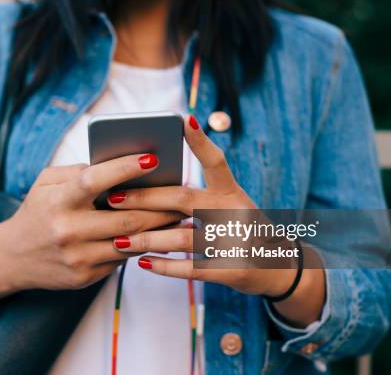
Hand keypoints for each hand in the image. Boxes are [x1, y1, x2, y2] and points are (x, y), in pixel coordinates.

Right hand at [0, 154, 182, 303]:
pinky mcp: (85, 276)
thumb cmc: (37, 211)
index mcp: (57, 201)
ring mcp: (77, 257)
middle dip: (159, 206)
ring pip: (130, 241)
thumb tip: (119, 166)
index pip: (95, 180)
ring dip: (159, 229)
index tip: (153, 157)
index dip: (125, 167)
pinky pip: (122, 259)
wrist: (12, 258)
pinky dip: (142, 245)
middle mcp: (67, 230)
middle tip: (183, 193)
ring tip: (181, 215)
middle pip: (125, 218)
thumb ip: (78, 172)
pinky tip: (160, 236)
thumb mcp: (46, 183)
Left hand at [108, 115, 324, 326]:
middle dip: (145, 198)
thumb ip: (195, 198)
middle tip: (114, 197)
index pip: (217, 161)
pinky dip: (164, 266)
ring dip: (147, 239)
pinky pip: (189, 269)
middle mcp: (234, 212)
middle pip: (183, 199)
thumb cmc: (240, 230)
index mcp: (232, 192)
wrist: (277, 267)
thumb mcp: (227, 207)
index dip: (201, 142)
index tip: (184, 121)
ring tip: (119, 240)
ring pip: (181, 238)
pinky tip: (142, 263)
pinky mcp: (230, 269)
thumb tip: (146, 186)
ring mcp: (234, 242)